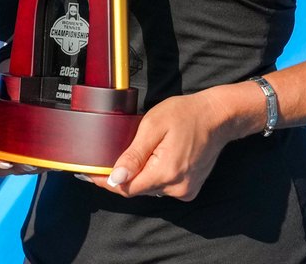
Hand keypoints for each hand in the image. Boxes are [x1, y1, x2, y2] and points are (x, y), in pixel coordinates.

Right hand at [0, 78, 37, 176]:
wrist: (17, 85)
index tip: (2, 159)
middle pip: (1, 170)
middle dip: (15, 167)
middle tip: (28, 162)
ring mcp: (10, 156)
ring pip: (19, 170)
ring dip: (30, 167)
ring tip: (42, 160)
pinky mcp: (27, 155)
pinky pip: (35, 166)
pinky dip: (44, 164)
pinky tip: (52, 159)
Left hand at [85, 87, 237, 199]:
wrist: (217, 117)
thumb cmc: (185, 114)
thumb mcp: (153, 126)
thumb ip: (133, 155)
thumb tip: (115, 178)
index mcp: (166, 172)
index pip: (127, 188)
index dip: (106, 181)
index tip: (88, 174)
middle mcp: (177, 188)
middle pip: (137, 189)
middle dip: (122, 176)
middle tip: (107, 157)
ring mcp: (185, 190)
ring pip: (150, 188)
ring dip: (139, 175)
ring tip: (136, 152)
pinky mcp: (190, 188)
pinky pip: (163, 187)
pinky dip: (153, 176)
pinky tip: (154, 157)